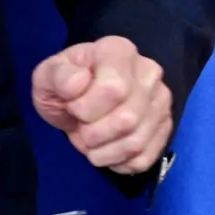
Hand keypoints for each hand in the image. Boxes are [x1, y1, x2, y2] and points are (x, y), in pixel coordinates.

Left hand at [31, 37, 172, 174]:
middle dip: (93, 134)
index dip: (86, 108)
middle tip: (81, 128)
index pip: (114, 89)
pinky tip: (107, 150)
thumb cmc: (65, 85)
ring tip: (91, 141)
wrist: (80, 99)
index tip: (72, 106)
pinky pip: (144, 158)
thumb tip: (79, 83)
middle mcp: (148, 72)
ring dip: (104, 152)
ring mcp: (161, 101)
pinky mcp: (165, 127)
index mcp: (118, 51)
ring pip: (137, 142)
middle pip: (127, 119)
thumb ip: (58, 76)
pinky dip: (118, 162)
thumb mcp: (48, 76)